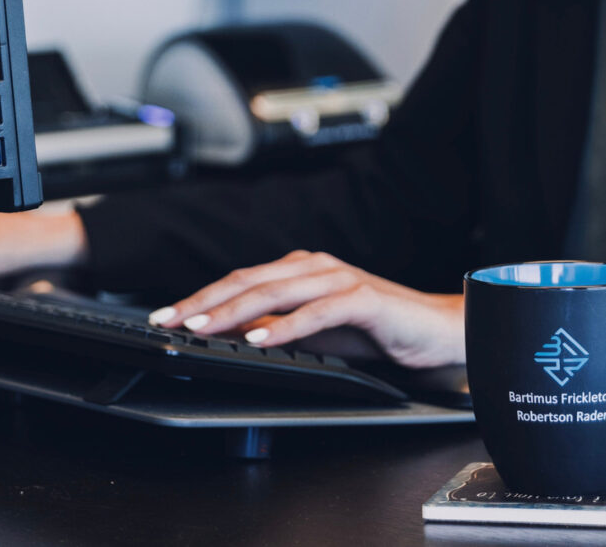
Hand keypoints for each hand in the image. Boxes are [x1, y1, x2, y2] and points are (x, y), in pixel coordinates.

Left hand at [148, 250, 464, 367]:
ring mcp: (340, 279)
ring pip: (276, 291)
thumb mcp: (316, 332)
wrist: (438, 330)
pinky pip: (317, 311)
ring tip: (201, 329)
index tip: (167, 316)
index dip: (202, 297)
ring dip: (235, 311)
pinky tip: (261, 339)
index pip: (241, 281)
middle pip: (249, 281)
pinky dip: (286, 326)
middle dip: (204, 302)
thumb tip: (234, 333)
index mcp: (301, 269)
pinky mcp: (363, 298)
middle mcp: (316, 266)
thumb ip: (278, 326)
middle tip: (169, 320)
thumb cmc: (379, 329)